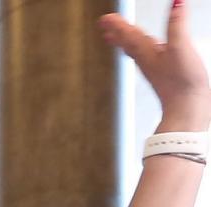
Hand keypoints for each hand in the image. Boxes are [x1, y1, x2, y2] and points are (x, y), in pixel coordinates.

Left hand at [101, 3, 210, 131]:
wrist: (188, 110)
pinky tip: (153, 53)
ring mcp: (155, 69)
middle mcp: (147, 61)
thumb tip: (176, 3)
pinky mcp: (165, 77)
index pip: (129, 35)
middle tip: (105, 27)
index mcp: (147, 52)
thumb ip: (177, 24)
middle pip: (128, 44)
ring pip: (137, 52)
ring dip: (127, 42)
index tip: (105, 18)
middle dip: (117, 33)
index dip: (117, 25)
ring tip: (120, 38)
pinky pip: (149, 60)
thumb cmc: (181, 83)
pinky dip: (145, 52)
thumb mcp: (180, 47)